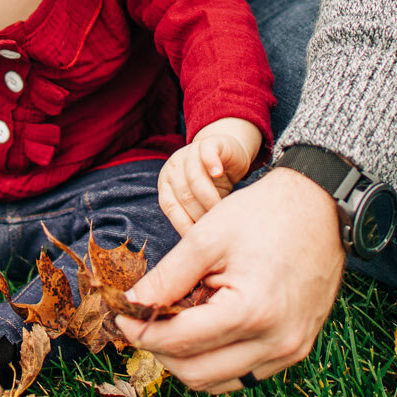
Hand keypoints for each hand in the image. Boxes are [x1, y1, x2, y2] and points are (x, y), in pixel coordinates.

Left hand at [117, 167, 343, 391]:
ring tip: (175, 322)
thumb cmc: (264, 215)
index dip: (141, 332)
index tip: (122, 316)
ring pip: (219, 381)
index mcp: (252, 313)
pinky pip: (243, 373)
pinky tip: (206, 327)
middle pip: (196, 374)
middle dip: (161, 350)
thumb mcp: (206, 238)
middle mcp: (276, 343)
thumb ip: (167, 278)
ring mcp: (290, 351)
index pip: (179, 343)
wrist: (321, 207)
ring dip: (188, 359)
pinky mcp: (296, 350)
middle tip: (144, 321)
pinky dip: (216, 358)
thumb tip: (132, 305)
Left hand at [158, 117, 262, 233]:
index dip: (184, 225)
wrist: (229, 154)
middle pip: (183, 194)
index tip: (200, 242)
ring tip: (223, 212)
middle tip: (217, 230)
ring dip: (209, 197)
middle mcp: (173, 167)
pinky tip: (218, 173)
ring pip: (194, 176)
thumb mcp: (201, 202)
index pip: (171, 207)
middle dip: (200, 214)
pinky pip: (206, 153)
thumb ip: (195, 218)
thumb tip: (196, 253)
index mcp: (166, 184)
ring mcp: (189, 152)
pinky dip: (210, 163)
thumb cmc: (214, 185)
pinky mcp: (208, 142)